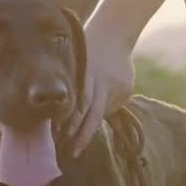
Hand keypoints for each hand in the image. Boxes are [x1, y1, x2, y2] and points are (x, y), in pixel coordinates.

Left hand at [67, 19, 136, 156]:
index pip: (81, 103)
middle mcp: (105, 82)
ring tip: (78, 138)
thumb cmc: (85, 48)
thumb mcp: (76, 62)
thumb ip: (72, 85)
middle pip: (94, 114)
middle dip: (83, 135)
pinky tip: (99, 101)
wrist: (115, 32)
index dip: (73, 121)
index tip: (63, 137)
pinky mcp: (127, 89)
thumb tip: (58, 113)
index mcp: (89, 74)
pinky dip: (103, 109)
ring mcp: (118, 87)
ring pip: (103, 113)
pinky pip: (113, 106)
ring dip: (91, 124)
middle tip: (73, 152)